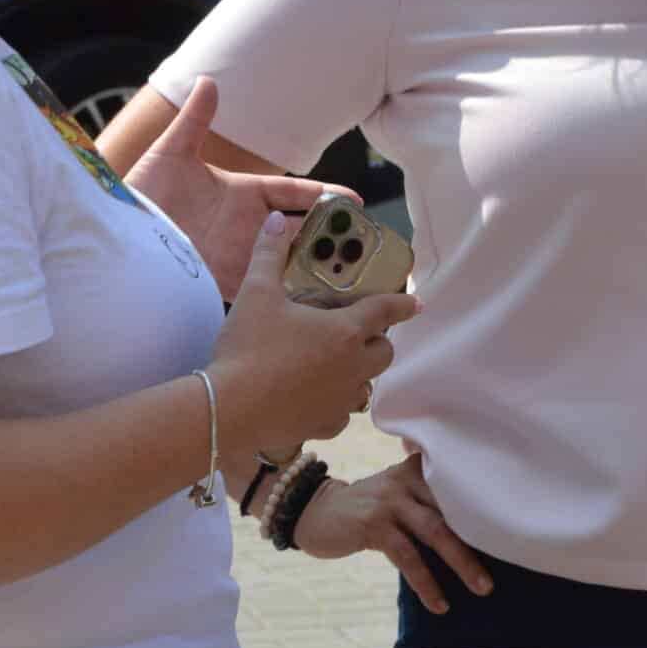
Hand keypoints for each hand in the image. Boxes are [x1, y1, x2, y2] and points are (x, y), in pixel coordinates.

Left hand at [124, 76, 346, 300]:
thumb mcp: (171, 154)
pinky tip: (311, 303)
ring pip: (290, 261)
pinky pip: (267, 290)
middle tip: (365, 242)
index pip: (296, 194)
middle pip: (302, 229)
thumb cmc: (144, 192)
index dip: (327, 196)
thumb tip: (209, 80)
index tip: (358, 200)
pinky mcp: (227, 283)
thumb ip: (195, 121)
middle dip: (333, 235)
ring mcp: (241, 255)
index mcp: (245, 194)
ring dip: (317, 266)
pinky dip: (289, 294)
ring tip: (349, 275)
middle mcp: (248, 226)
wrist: (118, 239)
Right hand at [209, 212, 412, 457]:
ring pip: (366, 385)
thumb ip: (269, 255)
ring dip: (359, 373)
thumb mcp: (256, 293)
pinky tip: (318, 397)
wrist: (229, 409)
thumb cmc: (248, 347)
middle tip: (359, 333)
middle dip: (378, 341)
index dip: (403, 305)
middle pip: (384, 352)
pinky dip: (336, 403)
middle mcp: (353, 366)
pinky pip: (343, 413)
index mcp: (345, 331)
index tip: (418, 303)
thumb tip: (276, 222)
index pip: (385, 312)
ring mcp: (341, 400)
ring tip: (337, 365)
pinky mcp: (326, 426)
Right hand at [293, 452, 492, 612]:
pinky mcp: (374, 525)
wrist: (317, 512)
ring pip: (435, 532)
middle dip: (482, 540)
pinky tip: (439, 603)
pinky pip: (407, 557)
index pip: (461, 486)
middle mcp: (407, 478)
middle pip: (454, 510)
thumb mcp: (399, 491)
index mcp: (419, 468)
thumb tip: (480, 521)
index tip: (515, 528)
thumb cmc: (369, 508)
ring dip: (461, 562)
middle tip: (507, 562)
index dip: (488, 508)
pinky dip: (426, 583)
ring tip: (481, 588)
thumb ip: (431, 497)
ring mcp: (390, 500)